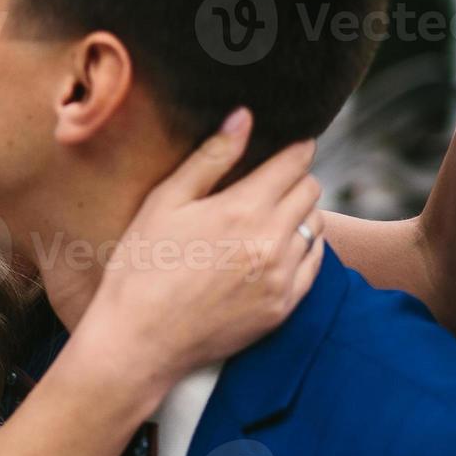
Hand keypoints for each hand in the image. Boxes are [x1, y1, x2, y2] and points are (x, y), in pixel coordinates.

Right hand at [77, 109, 323, 393]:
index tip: (286, 146)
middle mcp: (272, 240)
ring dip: (298, 214)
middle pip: (311, 190)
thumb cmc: (141, 266)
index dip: (293, 148)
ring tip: (265, 218)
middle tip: (267, 183)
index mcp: (243, 208)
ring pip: (316, 226)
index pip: (295, 161)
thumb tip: (244, 116)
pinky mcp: (284, 307)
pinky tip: (271, 250)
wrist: (139, 340)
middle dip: (294, 179)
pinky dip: (301, 249)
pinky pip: (314, 264)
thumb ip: (210, 157)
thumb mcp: (164, 203)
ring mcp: (282, 277)